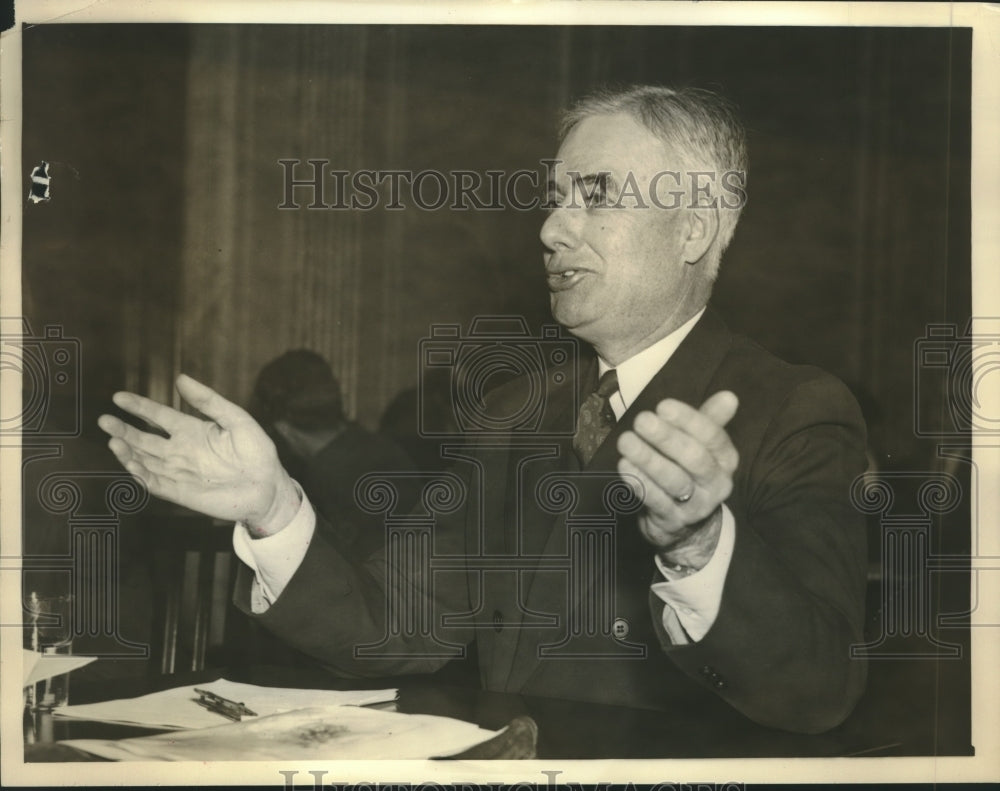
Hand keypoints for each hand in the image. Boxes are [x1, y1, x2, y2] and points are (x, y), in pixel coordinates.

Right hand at [98, 374, 299, 535]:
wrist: (268, 488)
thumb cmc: (257, 453)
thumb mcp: (237, 420)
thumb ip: (209, 401)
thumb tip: (181, 378)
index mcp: (193, 430)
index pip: (159, 416)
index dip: (139, 407)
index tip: (118, 397)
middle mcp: (181, 450)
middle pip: (145, 438)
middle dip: (124, 429)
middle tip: (104, 420)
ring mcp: (179, 472)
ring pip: (144, 460)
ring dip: (127, 451)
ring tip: (113, 439)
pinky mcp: (180, 493)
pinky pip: (154, 483)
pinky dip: (139, 473)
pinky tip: (129, 462)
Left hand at [616, 391, 738, 567]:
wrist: (689, 526)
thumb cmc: (691, 472)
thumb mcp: (703, 446)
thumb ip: (711, 419)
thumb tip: (729, 396)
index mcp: (726, 459)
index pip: (712, 436)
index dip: (688, 420)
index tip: (663, 406)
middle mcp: (716, 483)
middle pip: (694, 458)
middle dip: (667, 438)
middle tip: (641, 420)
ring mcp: (696, 506)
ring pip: (674, 481)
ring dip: (648, 459)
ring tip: (626, 441)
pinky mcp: (673, 521)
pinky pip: (656, 501)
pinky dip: (639, 482)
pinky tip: (625, 465)